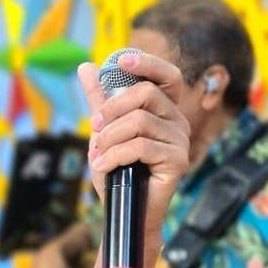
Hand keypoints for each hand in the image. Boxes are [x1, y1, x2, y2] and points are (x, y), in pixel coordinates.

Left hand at [78, 52, 189, 238]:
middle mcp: (177, 120)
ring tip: (99, 155)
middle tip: (95, 126)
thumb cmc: (116, 169)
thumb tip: (86, 66)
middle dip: (112, 108)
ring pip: (138, 121)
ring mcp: (180, 140)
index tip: (120, 60)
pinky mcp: (178, 160)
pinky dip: (113, 156)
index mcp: (163, 109)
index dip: (146, 63)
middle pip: (146, 94)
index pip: (166, 75)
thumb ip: (99, 99)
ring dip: (109, 138)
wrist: (122, 207)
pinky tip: (104, 166)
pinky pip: (139, 146)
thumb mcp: (103, 129)